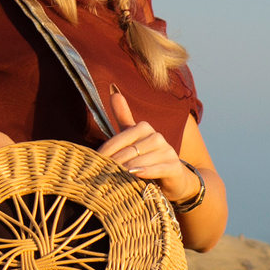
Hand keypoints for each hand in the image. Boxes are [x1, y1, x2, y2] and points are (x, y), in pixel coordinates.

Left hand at [96, 85, 203, 203]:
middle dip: (114, 161)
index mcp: (145, 128)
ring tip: (113, 176)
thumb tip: (113, 90)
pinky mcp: (175, 167)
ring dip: (127, 168)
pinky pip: (159, 168)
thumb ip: (123, 116)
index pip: (122, 137)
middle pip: (131, 149)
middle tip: (100, 172)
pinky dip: (147, 171)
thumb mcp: (133, 138)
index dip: (107, 149)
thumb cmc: (147, 158)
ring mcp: (168, 152)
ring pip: (143, 158)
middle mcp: (157, 137)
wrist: (173, 178)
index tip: (94, 160)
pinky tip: (135, 174)